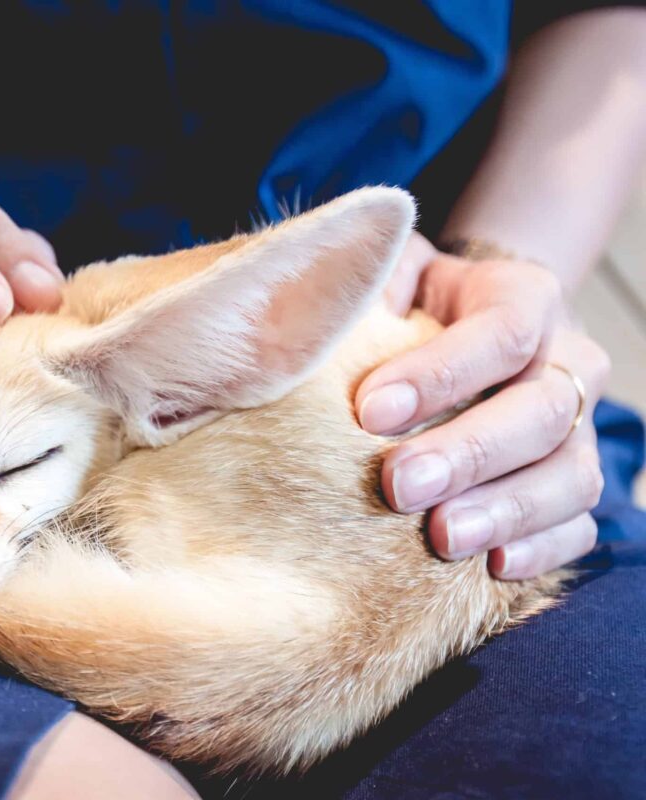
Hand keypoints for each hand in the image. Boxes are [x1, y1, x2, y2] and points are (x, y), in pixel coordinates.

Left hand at [356, 233, 608, 578]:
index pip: (501, 331)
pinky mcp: (573, 484)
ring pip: (572, 475)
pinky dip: (539, 549)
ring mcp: (580, 428)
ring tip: (441, 537)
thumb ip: (370, 285)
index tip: (370, 410)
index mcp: (524, 296)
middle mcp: (568, 360)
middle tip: (398, 485)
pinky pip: (577, 525)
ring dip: (506, 510)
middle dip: (469, 453)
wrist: (459, 322)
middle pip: (543, 410)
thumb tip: (325, 312)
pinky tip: (490, 565)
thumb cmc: (410, 300)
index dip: (440, 373)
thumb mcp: (391, 271)